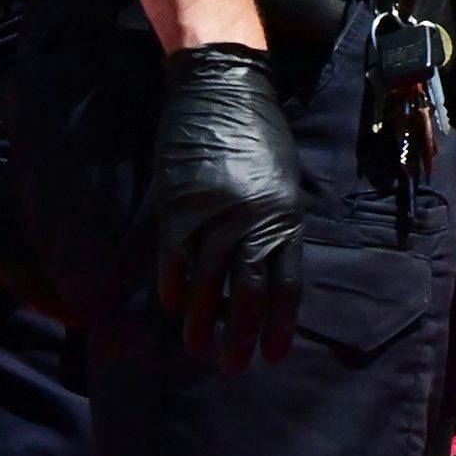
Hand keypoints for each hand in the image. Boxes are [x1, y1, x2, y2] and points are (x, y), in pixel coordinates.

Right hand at [147, 42, 307, 364]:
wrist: (221, 88)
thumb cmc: (258, 133)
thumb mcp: (283, 179)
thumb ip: (278, 224)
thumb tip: (269, 268)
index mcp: (285, 216)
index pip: (286, 284)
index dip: (278, 324)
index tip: (272, 355)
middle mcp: (252, 222)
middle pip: (246, 293)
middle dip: (240, 335)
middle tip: (233, 367)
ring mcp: (213, 215)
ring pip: (207, 283)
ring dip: (200, 321)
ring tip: (197, 348)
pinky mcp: (178, 204)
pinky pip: (174, 257)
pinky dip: (172, 285)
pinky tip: (170, 306)